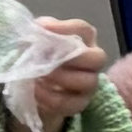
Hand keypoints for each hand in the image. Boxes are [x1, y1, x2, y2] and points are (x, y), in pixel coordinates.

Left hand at [1, 17, 108, 131]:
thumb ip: (36, 35)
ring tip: (38, 76)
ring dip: (61, 78)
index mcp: (83, 40)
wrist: (35, 89)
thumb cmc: (39, 59)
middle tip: (47, 59)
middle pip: (97, 57)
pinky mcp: (80, 104)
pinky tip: (35, 92)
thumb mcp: (35, 43)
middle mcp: (93, 61)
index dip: (65, 28)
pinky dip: (51, 98)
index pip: (83, 29)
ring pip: (88, 81)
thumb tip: (35, 31)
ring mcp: (89, 84)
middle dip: (72, 58)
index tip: (42, 29)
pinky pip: (70, 103)